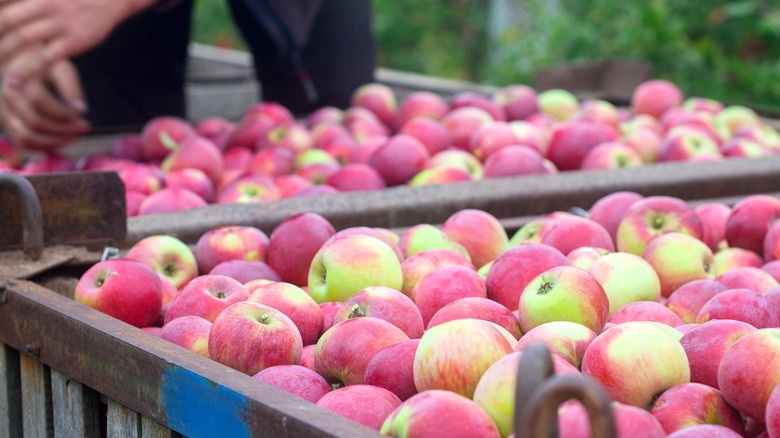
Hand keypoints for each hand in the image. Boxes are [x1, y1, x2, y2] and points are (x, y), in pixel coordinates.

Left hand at [0, 0, 156, 84]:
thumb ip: (26, 3)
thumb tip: (4, 14)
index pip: (3, 4)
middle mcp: (43, 4)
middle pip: (6, 20)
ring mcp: (58, 22)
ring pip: (22, 38)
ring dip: (2, 55)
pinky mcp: (73, 40)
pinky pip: (46, 57)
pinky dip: (28, 70)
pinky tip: (15, 82)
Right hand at [1, 53, 89, 150]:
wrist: (27, 68)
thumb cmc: (49, 68)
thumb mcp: (63, 70)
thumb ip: (71, 88)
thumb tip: (81, 110)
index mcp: (18, 78)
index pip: (39, 101)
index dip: (63, 111)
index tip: (82, 113)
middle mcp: (7, 97)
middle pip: (34, 121)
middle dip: (63, 128)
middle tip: (84, 127)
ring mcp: (4, 113)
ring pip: (27, 137)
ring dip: (55, 141)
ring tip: (74, 136)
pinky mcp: (8, 126)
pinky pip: (24, 144)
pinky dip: (45, 146)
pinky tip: (63, 140)